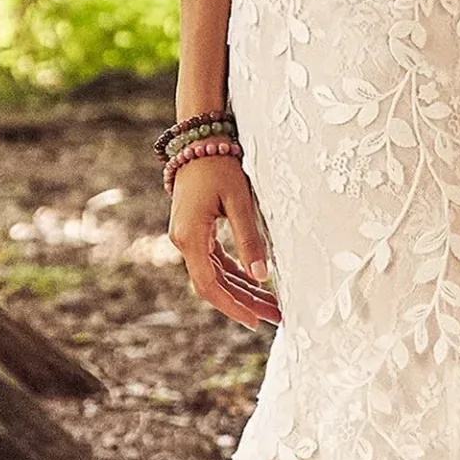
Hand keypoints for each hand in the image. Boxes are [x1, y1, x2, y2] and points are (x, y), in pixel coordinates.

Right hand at [168, 155, 280, 327]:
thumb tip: (262, 276)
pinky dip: (235, 273)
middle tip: (276, 316)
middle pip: (214, 285)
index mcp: (190, 238)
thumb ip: (250, 239)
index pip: (210, 285)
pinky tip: (256, 282)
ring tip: (272, 304)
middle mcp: (183, 241)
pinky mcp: (196, 230)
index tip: (255, 321)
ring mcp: (188, 236)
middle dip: (244, 302)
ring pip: (216, 274)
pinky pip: (215, 261)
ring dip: (242, 290)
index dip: (233, 306)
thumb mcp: (239, 201)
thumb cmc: (219, 165)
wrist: (199, 138)